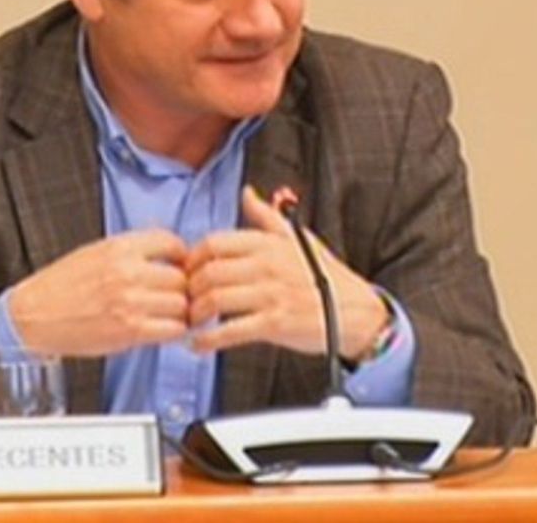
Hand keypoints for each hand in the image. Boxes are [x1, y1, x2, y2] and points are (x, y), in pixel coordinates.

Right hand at [9, 229, 188, 356]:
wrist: (34, 315)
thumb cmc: (61, 285)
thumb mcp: (96, 252)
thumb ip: (131, 251)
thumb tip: (166, 254)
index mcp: (120, 248)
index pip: (171, 243)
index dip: (181, 257)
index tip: (179, 266)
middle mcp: (128, 272)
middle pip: (182, 277)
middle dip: (182, 287)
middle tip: (176, 295)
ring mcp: (131, 301)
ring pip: (181, 304)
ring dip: (180, 311)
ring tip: (169, 314)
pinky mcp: (130, 330)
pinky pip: (172, 329)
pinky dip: (173, 331)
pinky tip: (163, 329)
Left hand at [185, 186, 388, 359]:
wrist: (355, 311)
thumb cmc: (323, 276)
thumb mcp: (297, 238)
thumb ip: (266, 217)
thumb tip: (247, 193)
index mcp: (267, 243)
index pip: (213, 243)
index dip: (191, 259)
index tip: (185, 273)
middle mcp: (266, 265)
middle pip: (208, 272)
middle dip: (187, 289)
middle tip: (181, 300)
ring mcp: (270, 294)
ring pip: (214, 300)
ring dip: (194, 314)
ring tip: (189, 322)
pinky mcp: (275, 323)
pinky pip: (230, 331)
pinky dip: (207, 340)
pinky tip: (199, 344)